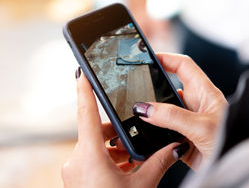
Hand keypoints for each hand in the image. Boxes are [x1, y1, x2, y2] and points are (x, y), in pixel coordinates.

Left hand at [62, 70, 181, 187]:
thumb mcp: (143, 186)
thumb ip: (159, 163)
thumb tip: (175, 147)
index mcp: (90, 156)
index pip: (85, 113)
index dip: (84, 89)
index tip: (81, 70)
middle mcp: (76, 160)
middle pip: (94, 132)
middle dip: (115, 133)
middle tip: (133, 140)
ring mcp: (73, 170)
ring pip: (93, 147)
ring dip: (112, 149)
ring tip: (132, 162)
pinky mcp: (75, 178)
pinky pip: (90, 159)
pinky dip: (105, 160)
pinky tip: (123, 170)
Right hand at [132, 53, 227, 169]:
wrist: (234, 172)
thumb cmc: (232, 144)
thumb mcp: (201, 127)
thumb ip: (172, 116)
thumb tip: (145, 108)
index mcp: (205, 93)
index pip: (183, 66)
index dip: (167, 58)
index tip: (148, 57)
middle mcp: (195, 105)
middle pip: (168, 87)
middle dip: (151, 86)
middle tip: (134, 85)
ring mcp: (186, 122)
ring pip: (162, 110)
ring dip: (150, 112)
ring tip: (136, 113)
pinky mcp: (180, 139)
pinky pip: (159, 130)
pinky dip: (150, 131)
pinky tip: (142, 132)